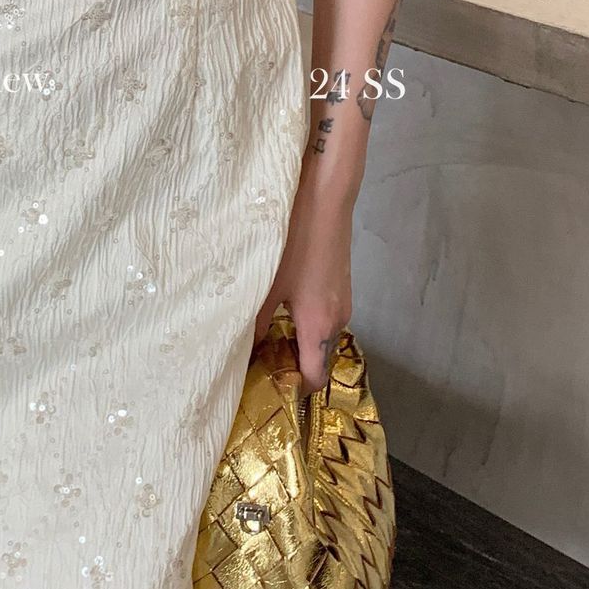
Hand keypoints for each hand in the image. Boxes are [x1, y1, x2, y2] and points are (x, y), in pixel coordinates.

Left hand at [250, 187, 353, 397]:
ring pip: (320, 337)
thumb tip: (246, 350)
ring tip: (264, 338)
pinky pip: (323, 318)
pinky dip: (304, 323)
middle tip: (258, 364)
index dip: (294, 390)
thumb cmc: (293, 242)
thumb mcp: (266, 285)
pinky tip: (279, 310)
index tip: (268, 388)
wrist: (325, 198)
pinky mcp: (340, 285)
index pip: (315, 379)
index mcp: (319, 327)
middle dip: (292, 366)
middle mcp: (337, 320)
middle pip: (318, 358)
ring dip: (297, 342)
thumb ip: (257, 322)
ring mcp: (342, 302)